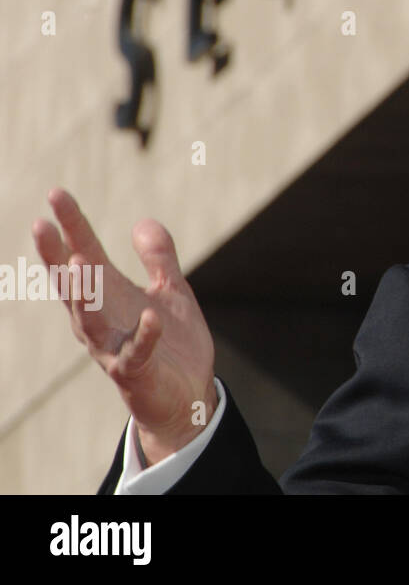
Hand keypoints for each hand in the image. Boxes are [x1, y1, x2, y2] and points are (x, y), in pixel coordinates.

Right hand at [32, 187, 218, 465]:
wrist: (186, 395)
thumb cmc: (172, 342)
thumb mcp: (170, 291)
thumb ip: (158, 258)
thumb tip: (144, 221)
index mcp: (110, 296)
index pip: (84, 255)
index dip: (71, 226)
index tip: (55, 195)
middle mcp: (102, 320)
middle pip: (74, 285)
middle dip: (57, 255)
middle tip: (41, 224)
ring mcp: (114, 347)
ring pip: (90, 320)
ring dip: (83, 294)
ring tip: (78, 262)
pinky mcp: (135, 372)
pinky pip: (137, 352)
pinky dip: (144, 335)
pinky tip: (151, 317)